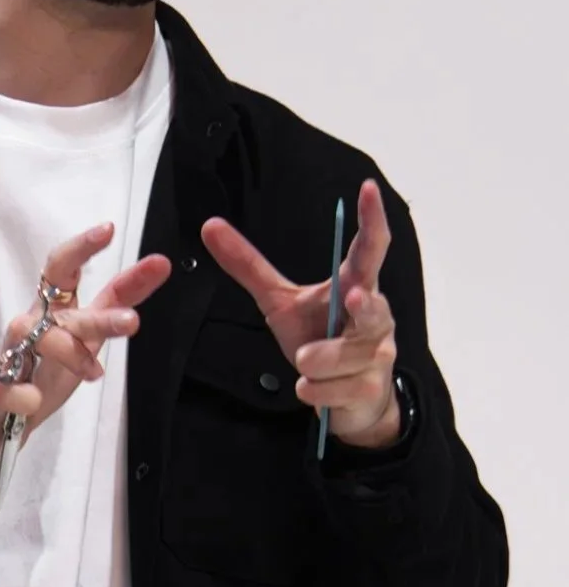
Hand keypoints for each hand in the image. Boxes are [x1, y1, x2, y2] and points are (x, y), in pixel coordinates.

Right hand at [0, 224, 171, 486]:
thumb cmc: (41, 370)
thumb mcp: (85, 339)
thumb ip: (113, 308)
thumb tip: (153, 276)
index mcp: (54, 311)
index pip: (65, 271)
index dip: (83, 248)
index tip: (109, 228)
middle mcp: (32, 325)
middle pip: (62, 309)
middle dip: (99, 315)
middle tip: (132, 321)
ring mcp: (11, 355)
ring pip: (39, 340)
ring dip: (68, 351)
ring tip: (94, 373)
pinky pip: (8, 389)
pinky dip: (19, 395)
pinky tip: (30, 401)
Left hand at [200, 179, 401, 449]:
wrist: (348, 398)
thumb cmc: (317, 339)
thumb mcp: (278, 301)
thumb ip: (249, 267)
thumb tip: (210, 225)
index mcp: (354, 288)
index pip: (369, 250)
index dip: (371, 219)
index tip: (366, 188)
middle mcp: (373, 318)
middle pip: (374, 309)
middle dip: (366, 307)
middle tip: (353, 299)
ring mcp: (376, 355)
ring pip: (350, 355)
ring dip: (321, 359)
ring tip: (303, 361)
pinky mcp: (369, 389)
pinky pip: (339, 389)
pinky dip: (316, 389)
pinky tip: (307, 387)